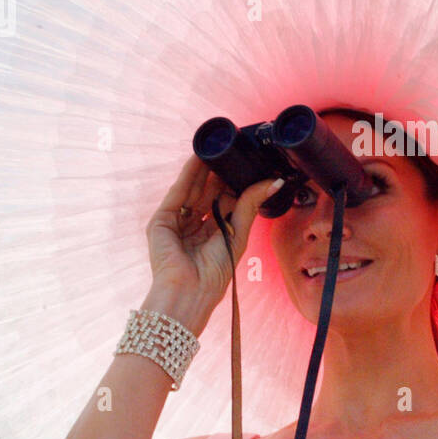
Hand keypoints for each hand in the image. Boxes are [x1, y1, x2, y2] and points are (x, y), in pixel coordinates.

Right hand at [143, 156, 282, 329]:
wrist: (190, 292)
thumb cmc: (215, 273)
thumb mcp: (238, 233)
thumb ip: (250, 204)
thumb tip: (274, 182)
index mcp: (213, 232)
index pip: (223, 200)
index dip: (233, 181)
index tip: (247, 161)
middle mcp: (194, 225)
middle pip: (207, 191)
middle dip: (219, 171)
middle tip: (232, 148)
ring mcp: (177, 222)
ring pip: (192, 189)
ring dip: (203, 168)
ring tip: (216, 146)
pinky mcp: (162, 221)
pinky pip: (177, 193)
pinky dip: (187, 175)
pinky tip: (197, 158)